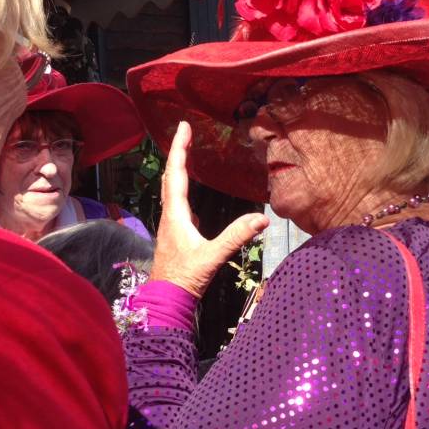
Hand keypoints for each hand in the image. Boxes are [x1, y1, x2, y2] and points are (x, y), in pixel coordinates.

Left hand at [150, 121, 268, 298]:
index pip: (176, 174)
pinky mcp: (176, 238)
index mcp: (176, 215)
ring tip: (185, 157)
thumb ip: (236, 236)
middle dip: (178, 154)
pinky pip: (177, 207)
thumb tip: (262, 218)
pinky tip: (191, 203)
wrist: (166, 302)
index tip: (183, 126)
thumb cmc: (184, 279)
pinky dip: (182, 193)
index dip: (180, 148)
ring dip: (177, 172)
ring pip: (171, 192)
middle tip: (184, 133)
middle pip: (170, 178)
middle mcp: (170, 217)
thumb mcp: (212, 256)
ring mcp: (171, 227)